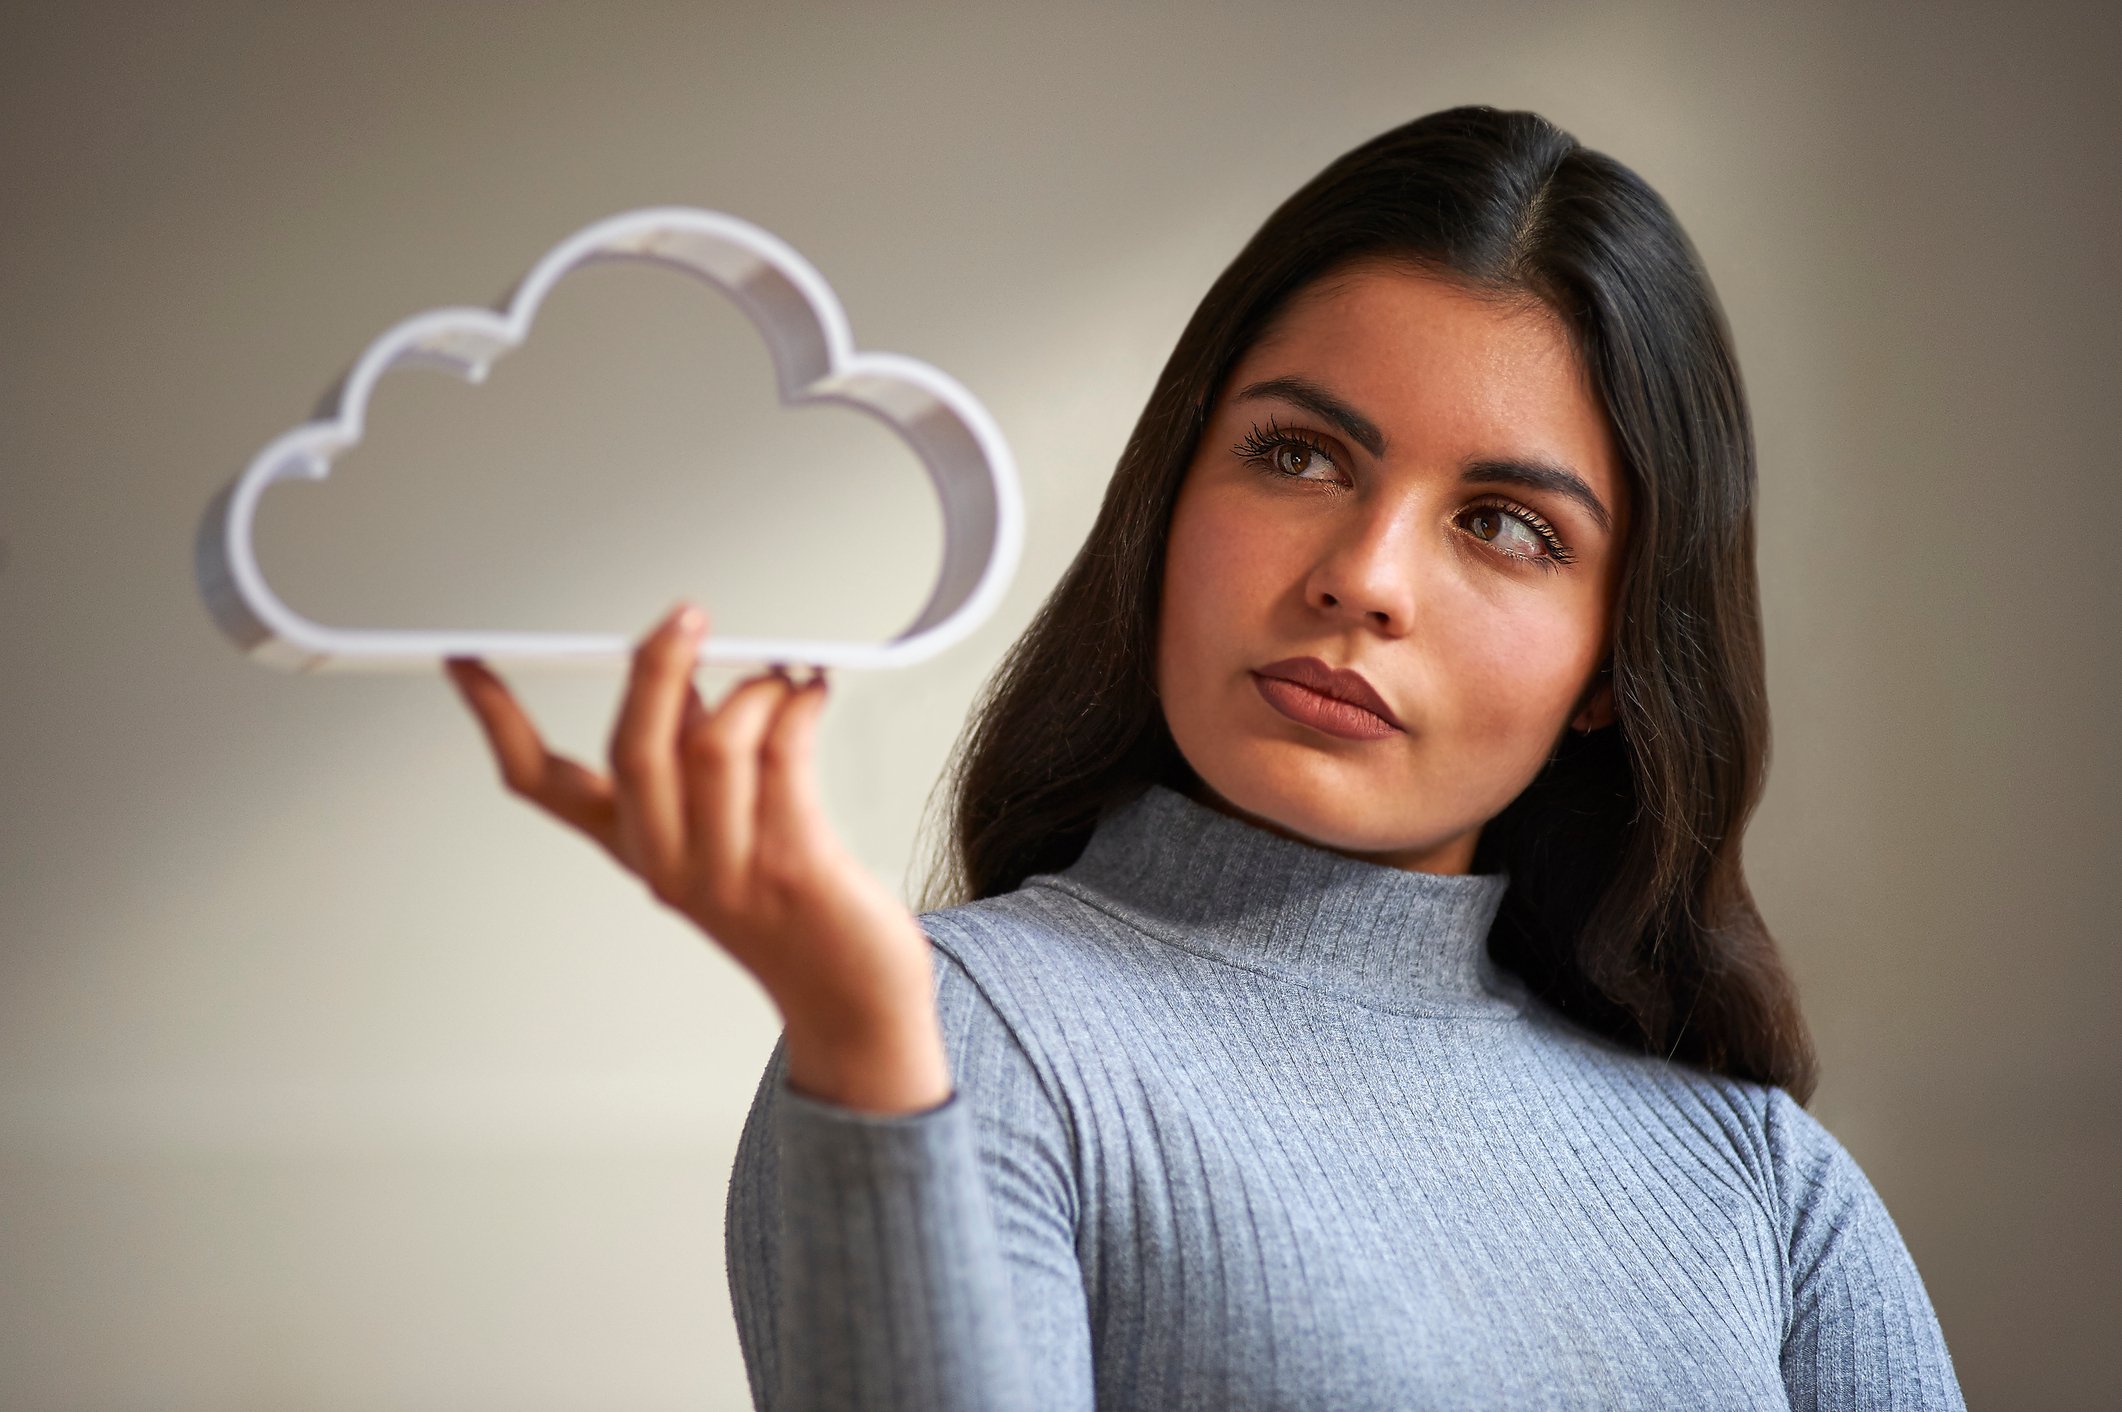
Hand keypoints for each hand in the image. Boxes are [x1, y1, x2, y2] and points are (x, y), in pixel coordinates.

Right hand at [443, 601, 951, 1113]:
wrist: (849, 1003)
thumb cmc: (792, 914)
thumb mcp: (715, 835)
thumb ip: (689, 761)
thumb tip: (680, 675)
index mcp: (635, 848)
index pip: (539, 782)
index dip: (497, 720)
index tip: (469, 664)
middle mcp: (668, 863)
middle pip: (632, 748)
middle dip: (656, 666)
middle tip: (685, 618)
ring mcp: (728, 870)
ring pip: (713, 744)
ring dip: (753, 690)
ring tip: (783, 679)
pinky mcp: (792, 866)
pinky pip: (784, 756)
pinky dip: (797, 707)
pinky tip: (811, 695)